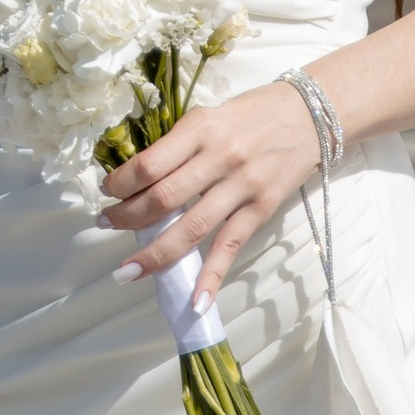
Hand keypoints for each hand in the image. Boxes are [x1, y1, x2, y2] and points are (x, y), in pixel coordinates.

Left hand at [101, 78, 336, 300]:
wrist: (310, 114)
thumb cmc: (252, 113)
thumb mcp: (209, 116)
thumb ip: (179, 145)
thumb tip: (139, 179)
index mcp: (199, 128)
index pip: (149, 165)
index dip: (121, 184)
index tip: (107, 192)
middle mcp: (218, 157)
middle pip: (163, 199)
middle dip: (126, 218)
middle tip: (105, 225)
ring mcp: (241, 186)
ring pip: (190, 228)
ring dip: (154, 254)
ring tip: (127, 270)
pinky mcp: (261, 209)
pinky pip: (230, 246)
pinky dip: (211, 276)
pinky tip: (195, 301)